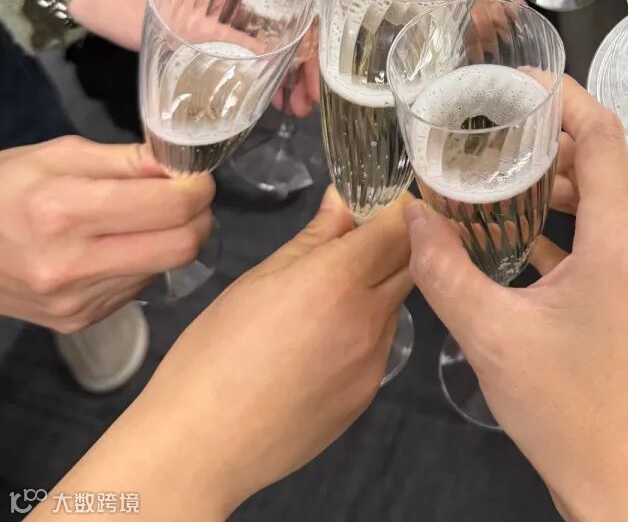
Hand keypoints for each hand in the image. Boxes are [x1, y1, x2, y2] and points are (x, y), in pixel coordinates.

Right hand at [0, 138, 212, 330]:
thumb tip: (182, 164)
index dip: (198, 187)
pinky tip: (119, 245)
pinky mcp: (78, 322)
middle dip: (199, 216)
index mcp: (65, 212)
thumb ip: (129, 160)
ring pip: (165, 268)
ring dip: (172, 240)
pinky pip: (139, 287)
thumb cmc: (7, 188)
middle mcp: (70, 265)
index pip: (171, 207)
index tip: (196, 175)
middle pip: (182, 246)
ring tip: (147, 218)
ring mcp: (74, 302)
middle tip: (188, 197)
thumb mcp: (62, 155)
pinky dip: (144, 261)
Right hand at [41, 188, 412, 518]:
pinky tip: (321, 342)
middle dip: (393, 244)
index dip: (393, 208)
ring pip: (393, 305)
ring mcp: (373, 362)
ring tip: (326, 298)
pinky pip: (379, 346)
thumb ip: (315, 237)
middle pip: (408, 264)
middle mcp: (369, 319)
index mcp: (339, 281)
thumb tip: (346, 198)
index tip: (378, 201)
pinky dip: (364, 331)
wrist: (201, 447)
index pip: (397, 227)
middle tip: (357, 240)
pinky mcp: (367, 395)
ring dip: (377, 289)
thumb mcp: (259, 279)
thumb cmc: (214, 353)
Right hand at [406, 78, 627, 521]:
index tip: (517, 83)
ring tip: (501, 173)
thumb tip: (412, 215)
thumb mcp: (491, 337)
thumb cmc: (566, 411)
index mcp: (618, 240)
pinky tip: (523, 231)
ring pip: (608, 199)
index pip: (602, 135)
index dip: (563, 97)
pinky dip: (571, 221)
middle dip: (550, 138)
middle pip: (604, 162)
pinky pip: (611, 235)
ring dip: (559, 182)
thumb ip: (445, 270)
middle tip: (494, 127)